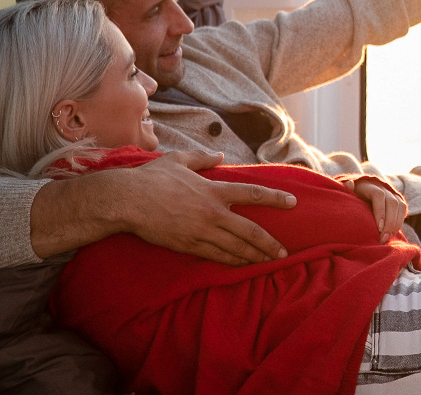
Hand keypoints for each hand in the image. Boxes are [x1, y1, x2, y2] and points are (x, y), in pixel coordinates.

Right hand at [86, 151, 296, 265]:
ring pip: (236, 248)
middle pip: (250, 231)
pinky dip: (232, 261)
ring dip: (254, 256)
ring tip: (268, 262)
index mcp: (213, 190)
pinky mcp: (189, 246)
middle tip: (283, 252)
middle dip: (269, 243)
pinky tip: (242, 265)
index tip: (292, 202)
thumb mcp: (178, 160)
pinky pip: (216, 257)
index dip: (275, 198)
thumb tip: (219, 156)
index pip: (252, 194)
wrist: (127, 201)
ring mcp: (201, 232)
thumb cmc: (151, 178)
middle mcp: (212, 213)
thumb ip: (202, 158)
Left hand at [345, 177, 407, 242]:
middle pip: (392, 203)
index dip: (380, 211)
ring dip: (395, 224)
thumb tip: (350, 184)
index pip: (379, 195)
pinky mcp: (398, 200)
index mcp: (370, 186)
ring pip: (400, 206)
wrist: (363, 193)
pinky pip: (403, 210)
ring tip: (387, 238)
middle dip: (389, 222)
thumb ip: (348, 191)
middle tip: (383, 238)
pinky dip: (399, 223)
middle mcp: (384, 188)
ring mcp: (392, 193)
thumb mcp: (348, 194)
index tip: (378, 228)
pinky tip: (392, 234)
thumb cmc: (352, 197)